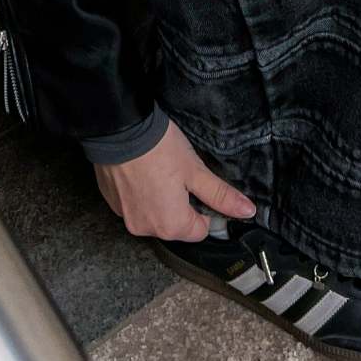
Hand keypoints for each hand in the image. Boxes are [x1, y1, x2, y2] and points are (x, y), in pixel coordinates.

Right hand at [94, 118, 256, 240]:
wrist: (119, 130)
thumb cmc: (160, 149)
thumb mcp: (196, 170)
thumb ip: (221, 195)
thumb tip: (248, 212)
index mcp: (171, 226)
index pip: (200, 230)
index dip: (205, 209)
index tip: (199, 185)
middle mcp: (147, 229)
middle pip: (176, 225)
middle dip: (181, 204)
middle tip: (179, 175)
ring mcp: (126, 219)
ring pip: (155, 216)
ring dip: (160, 201)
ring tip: (159, 172)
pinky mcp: (113, 205)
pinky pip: (135, 207)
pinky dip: (141, 195)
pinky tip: (142, 173)